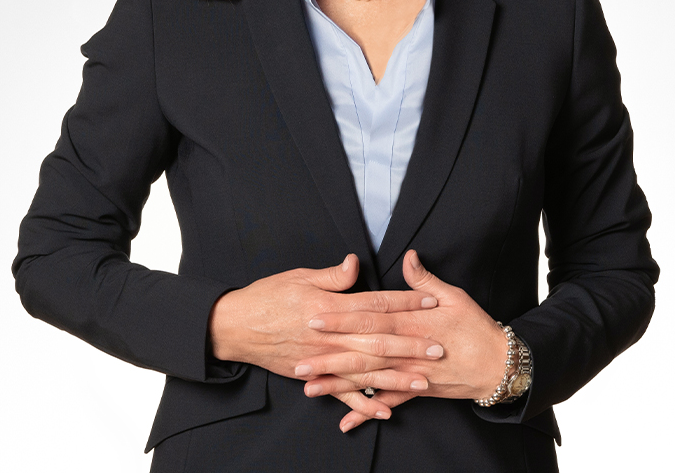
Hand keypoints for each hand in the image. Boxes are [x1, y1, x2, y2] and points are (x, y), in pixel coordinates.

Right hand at [207, 253, 438, 391]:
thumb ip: (332, 275)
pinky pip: (342, 394)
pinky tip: (385, 410)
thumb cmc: (267, 296)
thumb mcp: (299, 277)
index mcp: (329, 308)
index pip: (375, 304)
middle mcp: (329, 336)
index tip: (429, 303)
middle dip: (410, 345)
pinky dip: (363, 404)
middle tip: (438, 348)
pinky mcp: (313, 375)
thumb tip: (356, 264)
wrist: (235, 326)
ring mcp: (322, 359)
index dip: (403, 304)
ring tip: (423, 380)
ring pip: (365, 371)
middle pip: (377, 341)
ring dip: (395, 377)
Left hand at [301, 250, 510, 429]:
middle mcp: (407, 350)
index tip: (315, 317)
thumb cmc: (475, 327)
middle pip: (362, 352)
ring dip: (339, 385)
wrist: (499, 365)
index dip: (341, 319)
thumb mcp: (453, 297)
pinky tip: (345, 421)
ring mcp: (410, 374)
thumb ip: (425, 280)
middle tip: (299, 360)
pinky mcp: (416, 392)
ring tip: (310, 388)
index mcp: (412, 323)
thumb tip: (409, 257)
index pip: (370, 319)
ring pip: (369, 380)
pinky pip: (387, 403)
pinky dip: (367, 412)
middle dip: (329, 356)